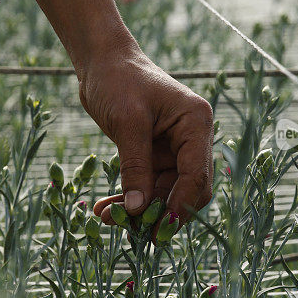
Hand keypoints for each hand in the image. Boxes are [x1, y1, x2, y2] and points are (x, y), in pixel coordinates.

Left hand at [79, 35, 213, 234]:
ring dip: (139, 210)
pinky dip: (129, 199)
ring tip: (107, 219)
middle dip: (162, 213)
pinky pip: (146, 186)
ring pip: (164, 193)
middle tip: (137, 235)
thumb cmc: (118, 80)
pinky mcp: (154, 155)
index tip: (160, 229)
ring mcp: (174, 149)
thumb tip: (139, 211)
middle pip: (187, 190)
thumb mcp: (127, 123)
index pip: (197, 175)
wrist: (101, 63)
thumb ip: (135, 168)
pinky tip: (105, 209)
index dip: (181, 205)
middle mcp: (191, 138)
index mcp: (196, 123)